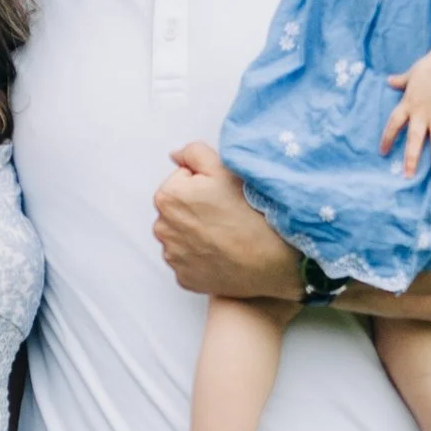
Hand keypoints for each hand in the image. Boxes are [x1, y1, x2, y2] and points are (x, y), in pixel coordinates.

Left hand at [153, 143, 303, 299]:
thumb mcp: (224, 168)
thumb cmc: (249, 213)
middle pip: (178, 209)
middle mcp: (162, 228)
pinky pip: (188, 261)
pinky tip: (221, 253)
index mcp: (167, 197)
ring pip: (182, 236)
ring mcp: (172, 257)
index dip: (203, 184)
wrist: (269, 261)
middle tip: (225, 214)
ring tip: (225, 234)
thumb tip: (176, 156)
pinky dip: (201, 256)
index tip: (221, 195)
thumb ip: (194, 153)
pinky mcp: (183, 278)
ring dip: (196, 233)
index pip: (180, 181)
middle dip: (195, 208)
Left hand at [382, 49, 430, 183]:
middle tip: (407, 176)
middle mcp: (422, 114)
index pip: (394, 124)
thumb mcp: (412, 74)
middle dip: (410, 158)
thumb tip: (390, 80)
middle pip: (414, 139)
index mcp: (409, 104)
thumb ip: (401, 81)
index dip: (387, 138)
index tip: (383, 152)